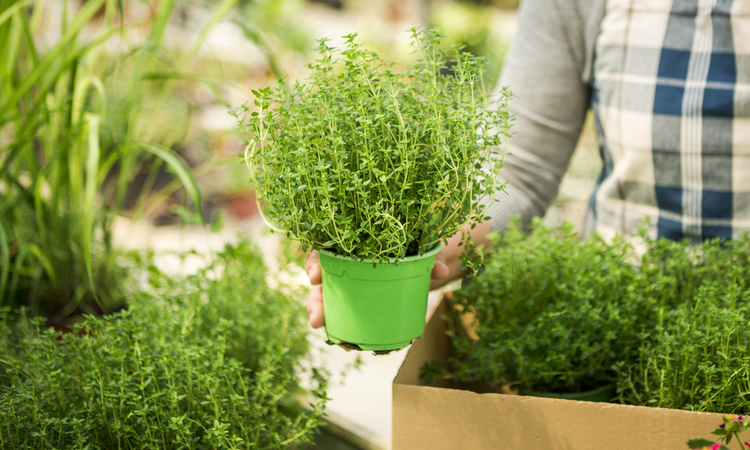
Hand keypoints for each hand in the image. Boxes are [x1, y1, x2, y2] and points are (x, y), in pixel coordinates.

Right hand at [304, 220, 491, 328]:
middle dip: (316, 299)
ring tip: (325, 333)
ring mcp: (353, 283)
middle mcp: (348, 262)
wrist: (430, 263)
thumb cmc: (422, 246)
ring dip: (323, 315)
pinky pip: (346, 313)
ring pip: (329, 298)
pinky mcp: (363, 300)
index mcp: (356, 242)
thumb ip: (432, 256)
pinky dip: (343, 328)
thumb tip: (441, 272)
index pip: (327, 248)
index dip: (316, 261)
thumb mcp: (427, 247)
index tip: (314, 276)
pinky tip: (345, 342)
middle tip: (316, 318)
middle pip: (323, 279)